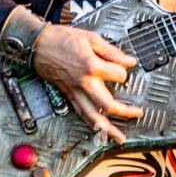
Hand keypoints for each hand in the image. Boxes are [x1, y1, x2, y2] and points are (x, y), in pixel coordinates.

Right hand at [32, 25, 141, 143]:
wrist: (37, 44)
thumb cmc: (61, 39)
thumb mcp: (91, 38)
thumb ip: (112, 52)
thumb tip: (129, 61)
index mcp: (91, 66)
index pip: (119, 75)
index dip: (126, 71)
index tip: (127, 68)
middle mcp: (83, 83)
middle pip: (108, 105)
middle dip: (125, 112)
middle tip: (137, 113)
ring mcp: (74, 91)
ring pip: (92, 116)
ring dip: (107, 129)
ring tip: (118, 138)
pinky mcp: (67, 94)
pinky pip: (80, 113)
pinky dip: (91, 123)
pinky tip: (98, 129)